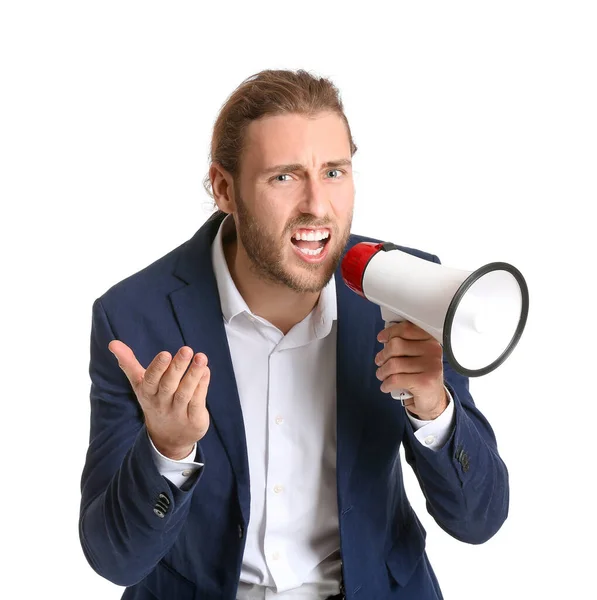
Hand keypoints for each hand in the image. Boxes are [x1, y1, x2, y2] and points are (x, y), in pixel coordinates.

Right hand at [108, 341, 210, 459]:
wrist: (168, 439)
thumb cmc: (154, 401)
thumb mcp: (140, 384)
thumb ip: (128, 363)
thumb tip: (112, 343)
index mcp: (147, 393)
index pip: (151, 380)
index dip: (158, 367)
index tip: (165, 353)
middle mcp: (162, 403)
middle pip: (169, 384)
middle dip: (177, 367)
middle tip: (187, 349)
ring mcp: (178, 413)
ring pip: (185, 393)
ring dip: (193, 374)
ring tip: (201, 357)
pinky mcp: (194, 420)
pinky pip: (198, 402)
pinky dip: (202, 386)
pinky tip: (205, 370)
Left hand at [375, 321, 447, 419]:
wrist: (433, 400)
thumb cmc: (421, 375)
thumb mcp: (417, 356)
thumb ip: (404, 344)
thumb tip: (385, 337)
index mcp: (430, 340)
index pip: (407, 329)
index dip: (390, 332)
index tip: (382, 338)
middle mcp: (433, 351)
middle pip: (396, 345)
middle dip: (383, 355)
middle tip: (379, 362)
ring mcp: (430, 367)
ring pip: (393, 364)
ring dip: (382, 372)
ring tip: (382, 375)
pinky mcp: (424, 382)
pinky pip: (395, 380)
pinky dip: (386, 384)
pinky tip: (386, 386)